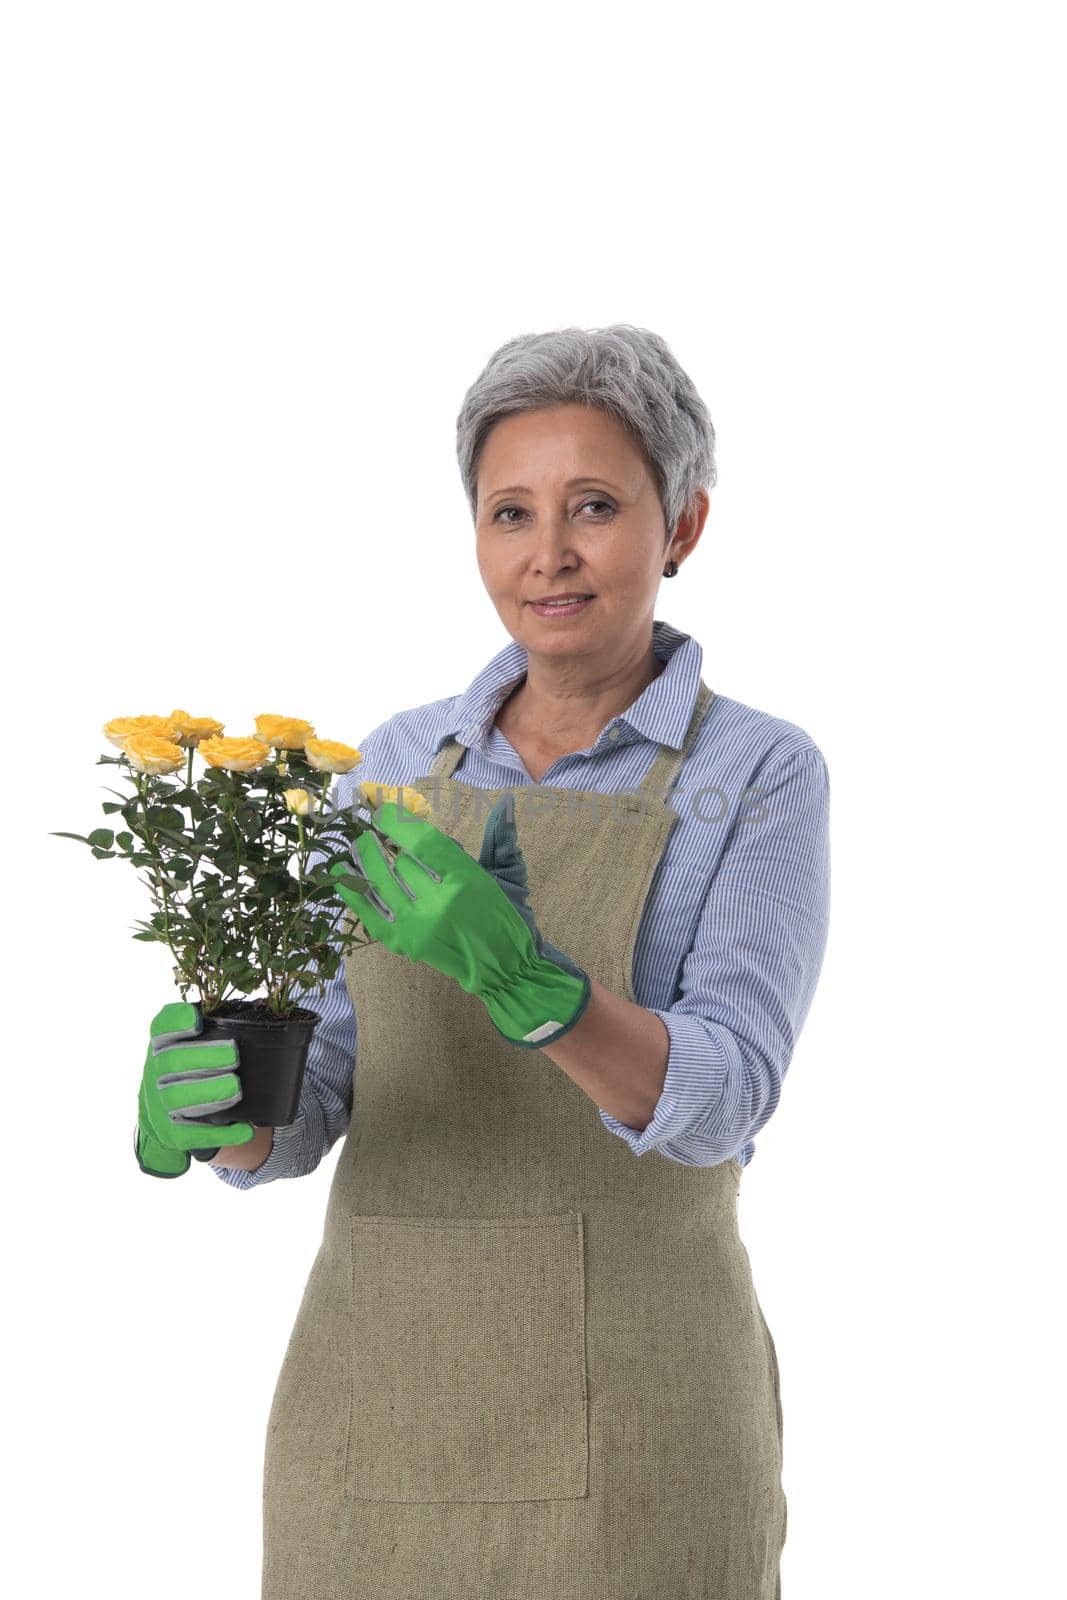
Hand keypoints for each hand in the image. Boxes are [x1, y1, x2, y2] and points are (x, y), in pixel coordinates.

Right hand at [135, 1001, 255, 1177]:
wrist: (162, 1114)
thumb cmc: (187, 1069)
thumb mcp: (190, 1045)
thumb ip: (211, 1029)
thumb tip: (249, 1017)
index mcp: (161, 1045)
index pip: (160, 1028)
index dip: (175, 1023)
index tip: (196, 1020)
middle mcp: (155, 1073)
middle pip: (172, 1063)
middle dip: (204, 1058)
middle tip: (233, 1055)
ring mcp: (160, 1104)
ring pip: (177, 1099)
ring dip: (209, 1092)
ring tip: (236, 1088)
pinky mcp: (171, 1132)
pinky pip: (191, 1135)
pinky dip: (220, 1134)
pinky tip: (245, 1129)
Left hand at [329, 798, 590, 1047]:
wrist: (500, 966)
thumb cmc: (502, 916)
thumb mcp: (506, 874)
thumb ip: (499, 837)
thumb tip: (505, 801)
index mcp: (466, 881)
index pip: (424, 842)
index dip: (398, 823)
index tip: (383, 812)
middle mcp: (440, 903)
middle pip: (397, 862)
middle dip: (378, 841)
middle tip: (368, 830)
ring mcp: (418, 926)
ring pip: (379, 885)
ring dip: (363, 861)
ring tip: (357, 846)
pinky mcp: (404, 943)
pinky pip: (370, 912)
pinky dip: (353, 892)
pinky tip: (342, 873)